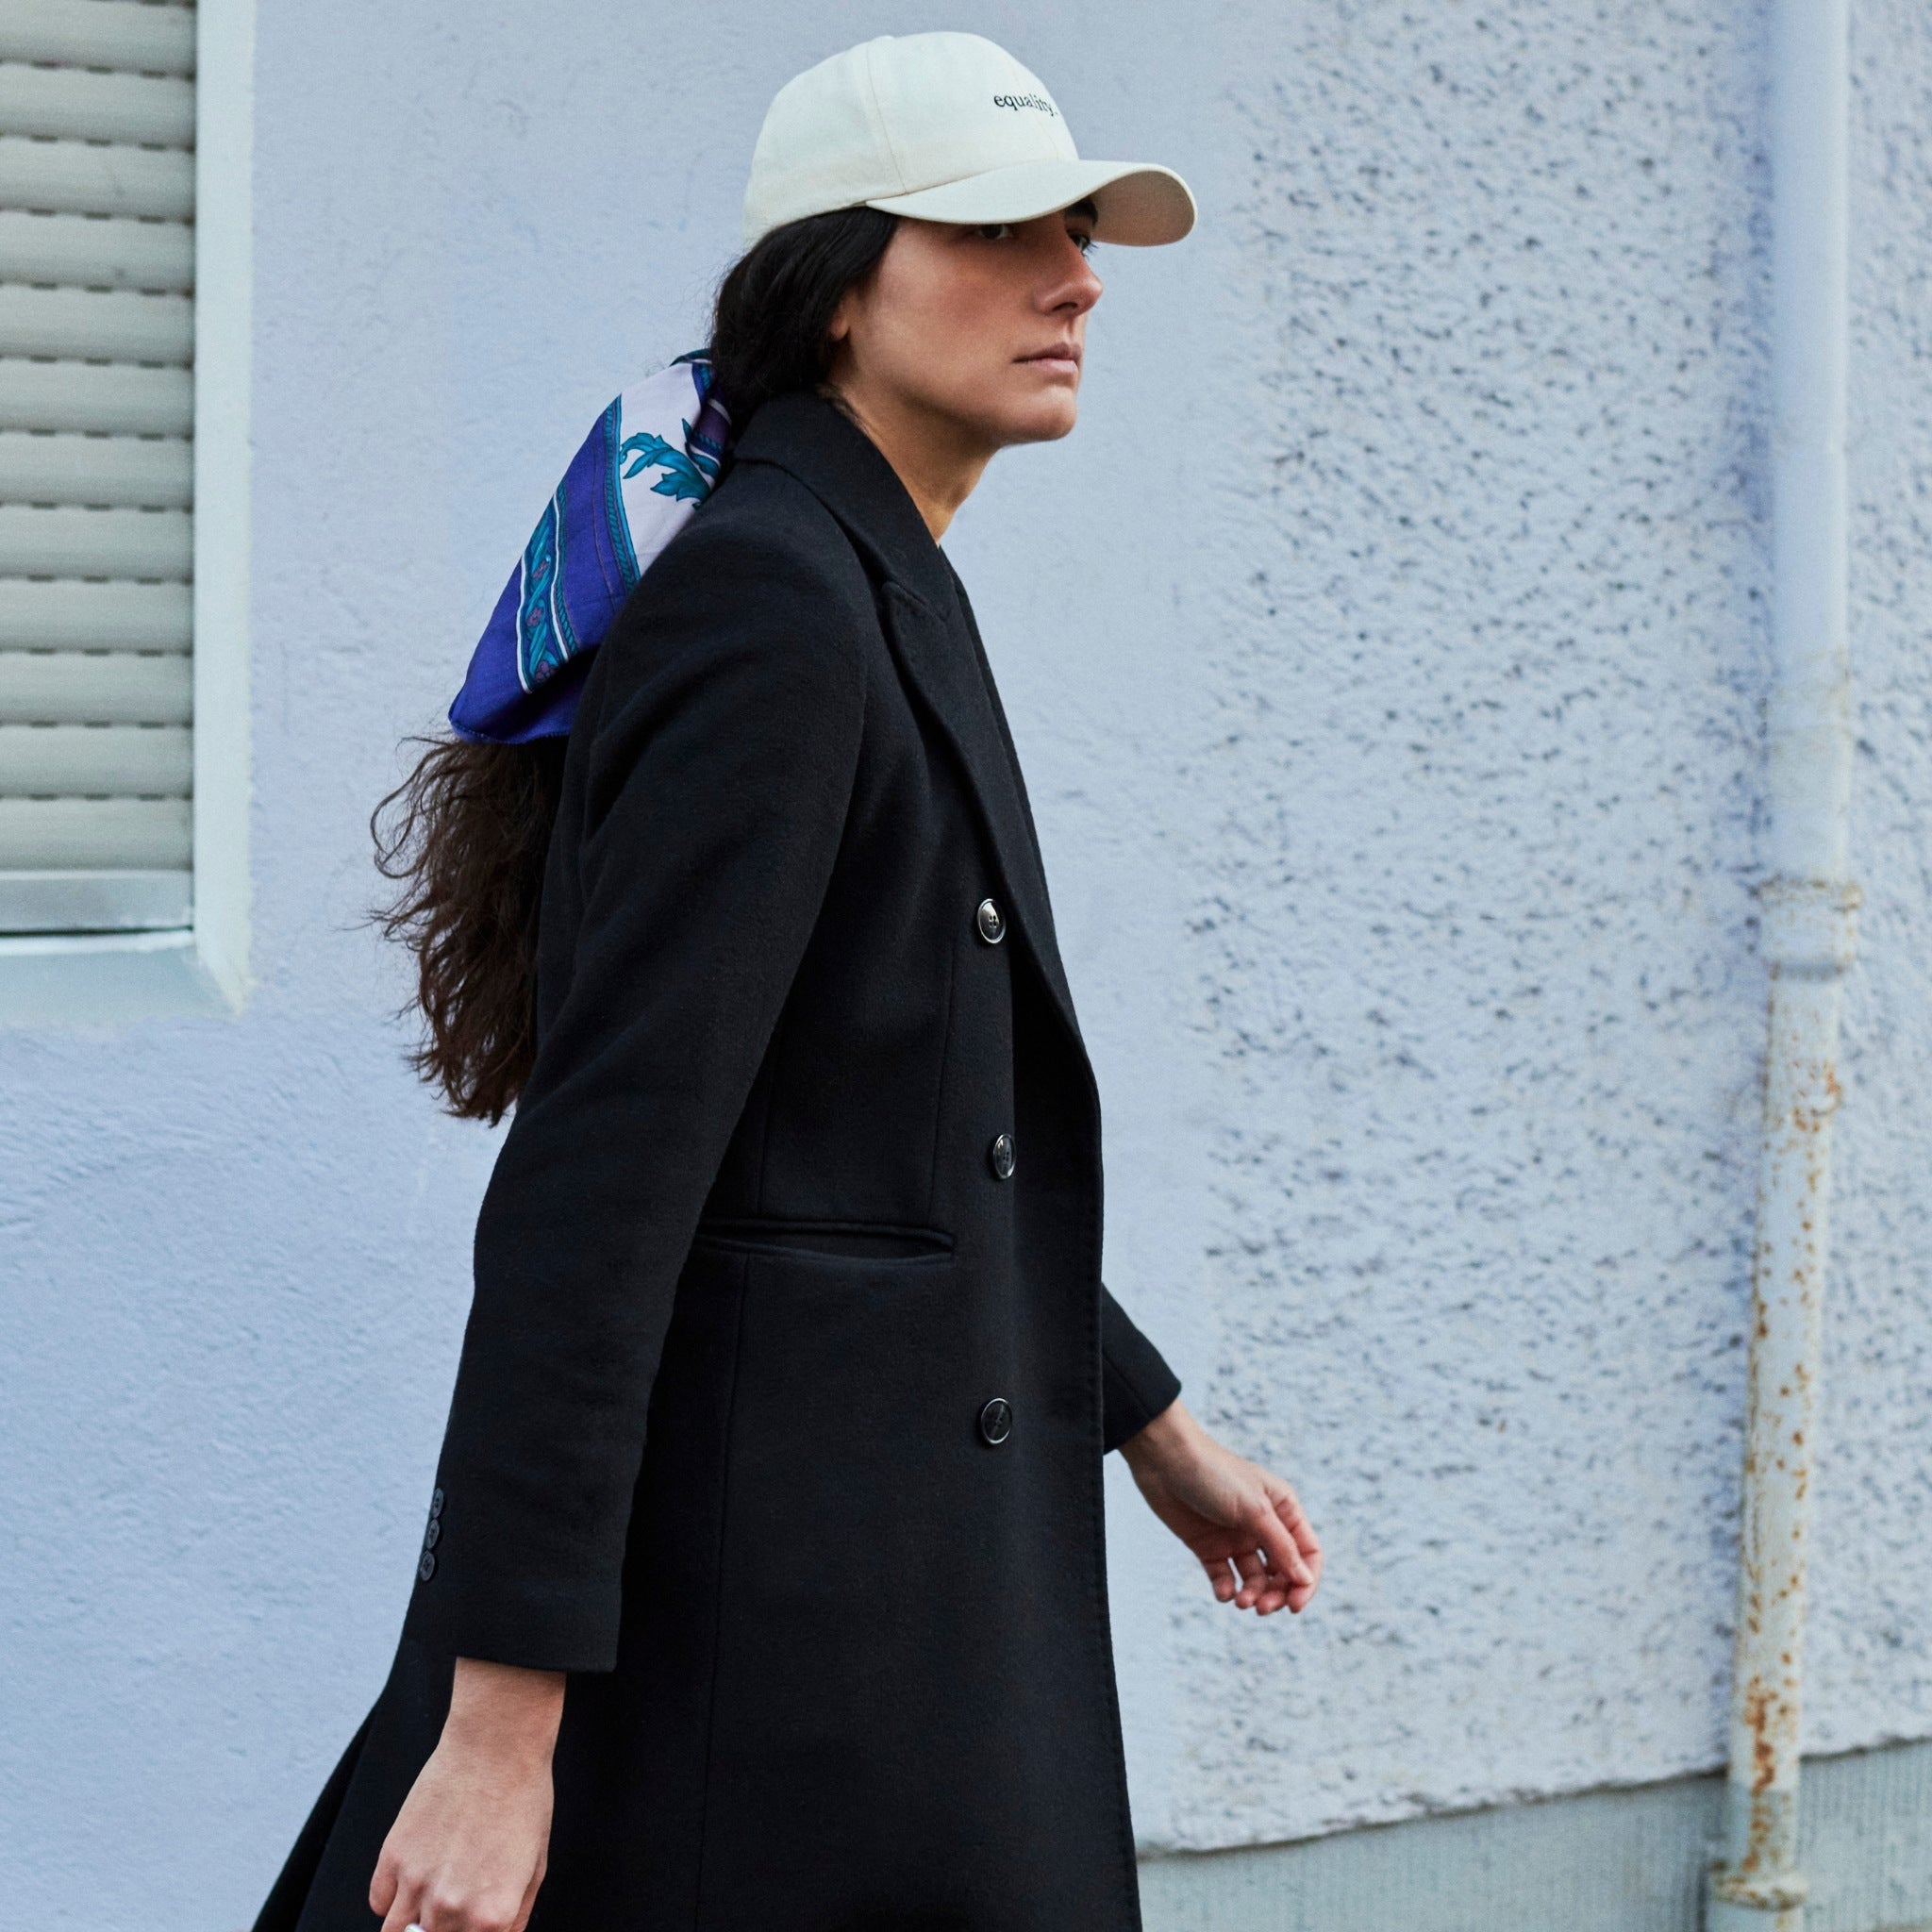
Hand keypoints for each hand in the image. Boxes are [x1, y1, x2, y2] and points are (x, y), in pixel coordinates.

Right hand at [370, 1657, 565, 1931]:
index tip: (470, 1925)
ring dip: (413, 1925)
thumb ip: (515, 1917)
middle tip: (452, 1909)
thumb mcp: (535, 1866)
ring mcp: (417, 1885)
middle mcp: (451, 1908)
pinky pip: (380, 1903)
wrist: (495, 1746)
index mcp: (492, 1916)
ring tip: (431, 1901)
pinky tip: (415, 1876)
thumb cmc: (523, 1797)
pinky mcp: (392, 1857)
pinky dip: (393, 1899)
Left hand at [1118, 1399, 1321, 1613]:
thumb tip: (1305, 1580)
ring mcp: (1235, 1537)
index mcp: (1283, 1509)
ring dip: (1252, 1594)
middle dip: (1276, 1593)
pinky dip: (1226, 1589)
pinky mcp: (1209, 1546)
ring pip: (1255, 1579)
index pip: (1307, 1553)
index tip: (1294, 1605)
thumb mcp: (1254, 1510)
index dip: (1305, 1582)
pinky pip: (1224, 1577)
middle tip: (1262, 1608)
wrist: (1164, 1460)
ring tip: (1240, 1601)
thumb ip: (1281, 1546)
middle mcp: (1263, 1526)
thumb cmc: (1214, 1475)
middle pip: (1283, 1572)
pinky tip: (1224, 1592)